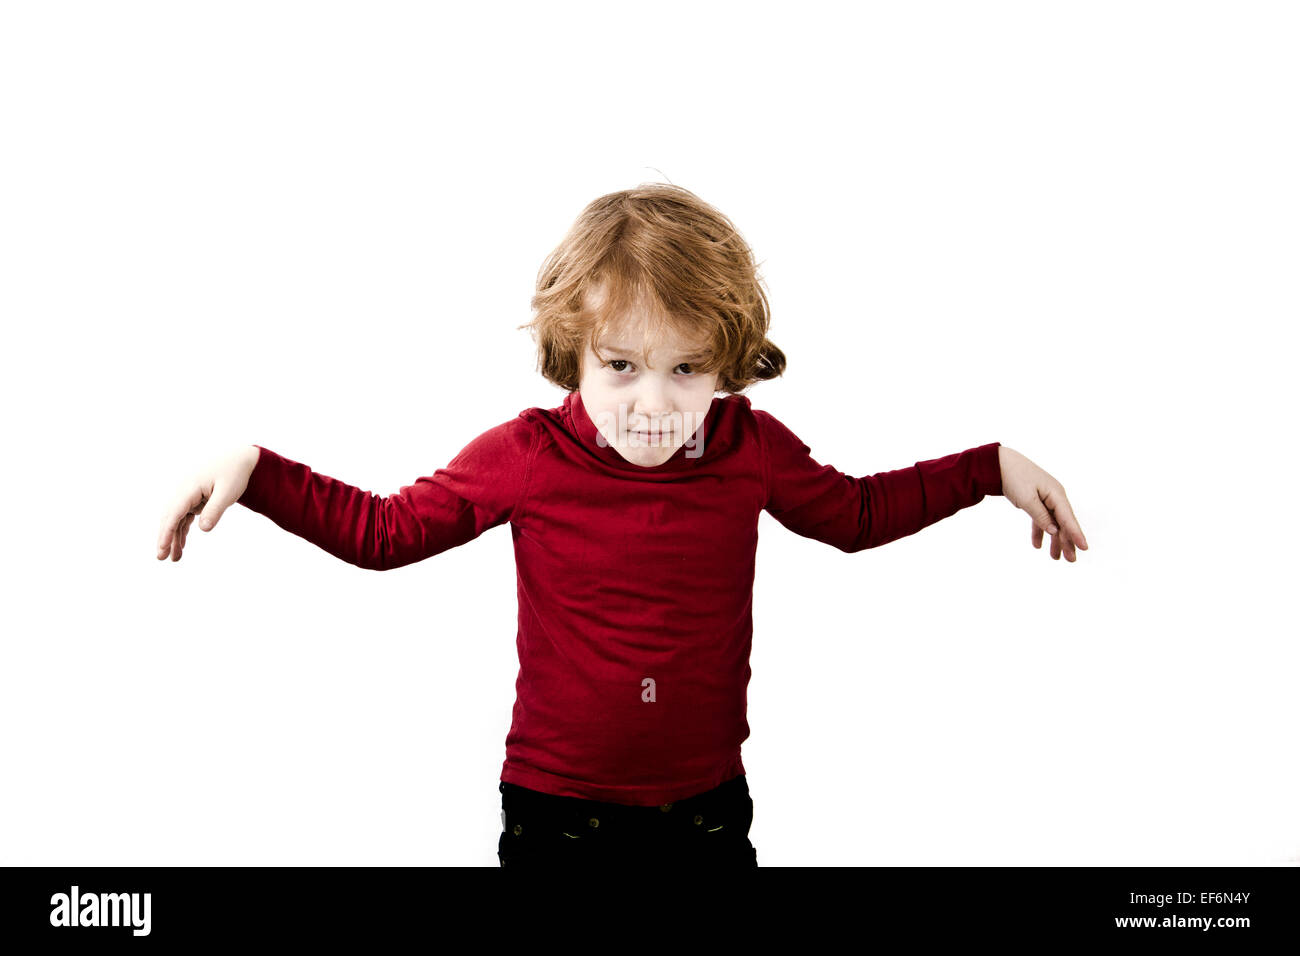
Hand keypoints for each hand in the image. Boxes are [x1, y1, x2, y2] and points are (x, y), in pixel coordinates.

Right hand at [156, 444, 260, 561]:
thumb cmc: (234, 474)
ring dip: (174, 537)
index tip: (162, 547)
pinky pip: (184, 516)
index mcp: (190, 487)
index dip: (167, 531)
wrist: (239, 459)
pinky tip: (181, 545)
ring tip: (175, 559)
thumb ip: (215, 510)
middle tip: (162, 558)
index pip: (174, 512)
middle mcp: (185, 490)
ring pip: (176, 519)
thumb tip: (203, 529)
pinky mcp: (194, 498)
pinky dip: (182, 530)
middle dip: (165, 538)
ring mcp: (188, 494)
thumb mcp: (228, 493)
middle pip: (170, 517)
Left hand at [998, 446, 1088, 561]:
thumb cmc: (1015, 478)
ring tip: (1056, 558)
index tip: (1084, 548)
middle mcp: (1054, 497)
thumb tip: (1054, 531)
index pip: (1068, 518)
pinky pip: (1041, 519)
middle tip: (1071, 561)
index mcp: (1056, 494)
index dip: (1076, 534)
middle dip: (1067, 542)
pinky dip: (1039, 531)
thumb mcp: (1027, 499)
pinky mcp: (1036, 501)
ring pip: (1053, 523)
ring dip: (1055, 540)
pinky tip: (1037, 545)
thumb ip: (1041, 516)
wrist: (1000, 464)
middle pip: (1063, 523)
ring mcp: (1046, 499)